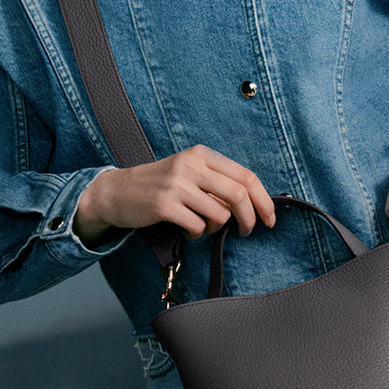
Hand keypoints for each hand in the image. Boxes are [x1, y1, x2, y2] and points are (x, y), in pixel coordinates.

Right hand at [74, 145, 275, 245]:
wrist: (119, 190)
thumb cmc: (161, 185)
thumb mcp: (190, 172)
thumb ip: (218, 182)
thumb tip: (254, 204)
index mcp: (202, 155)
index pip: (246, 176)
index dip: (264, 200)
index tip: (270, 219)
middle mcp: (191, 165)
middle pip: (238, 194)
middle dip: (249, 218)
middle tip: (246, 231)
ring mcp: (177, 184)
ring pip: (219, 214)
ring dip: (216, 228)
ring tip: (202, 225)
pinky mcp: (164, 204)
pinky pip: (197, 226)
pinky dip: (197, 234)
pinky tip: (186, 228)